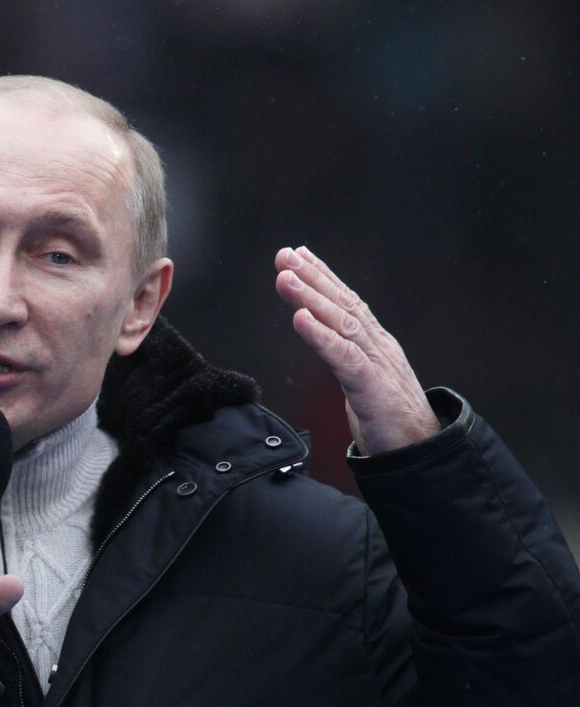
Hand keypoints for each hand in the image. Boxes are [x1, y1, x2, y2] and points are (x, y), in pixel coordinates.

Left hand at [274, 245, 438, 454]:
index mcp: (374, 343)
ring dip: (311, 298)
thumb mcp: (364, 381)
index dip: (323, 276)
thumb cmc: (390, 419)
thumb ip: (347, 358)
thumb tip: (325, 341)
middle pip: (342, 304)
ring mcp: (377, 363)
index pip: (347, 302)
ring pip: (341, 323)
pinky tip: (300, 319)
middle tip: (284, 255)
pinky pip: (344, 357)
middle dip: (312, 277)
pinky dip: (320, 336)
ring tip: (285, 278)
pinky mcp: (373, 387)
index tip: (298, 255)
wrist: (421, 452)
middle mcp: (377, 345)